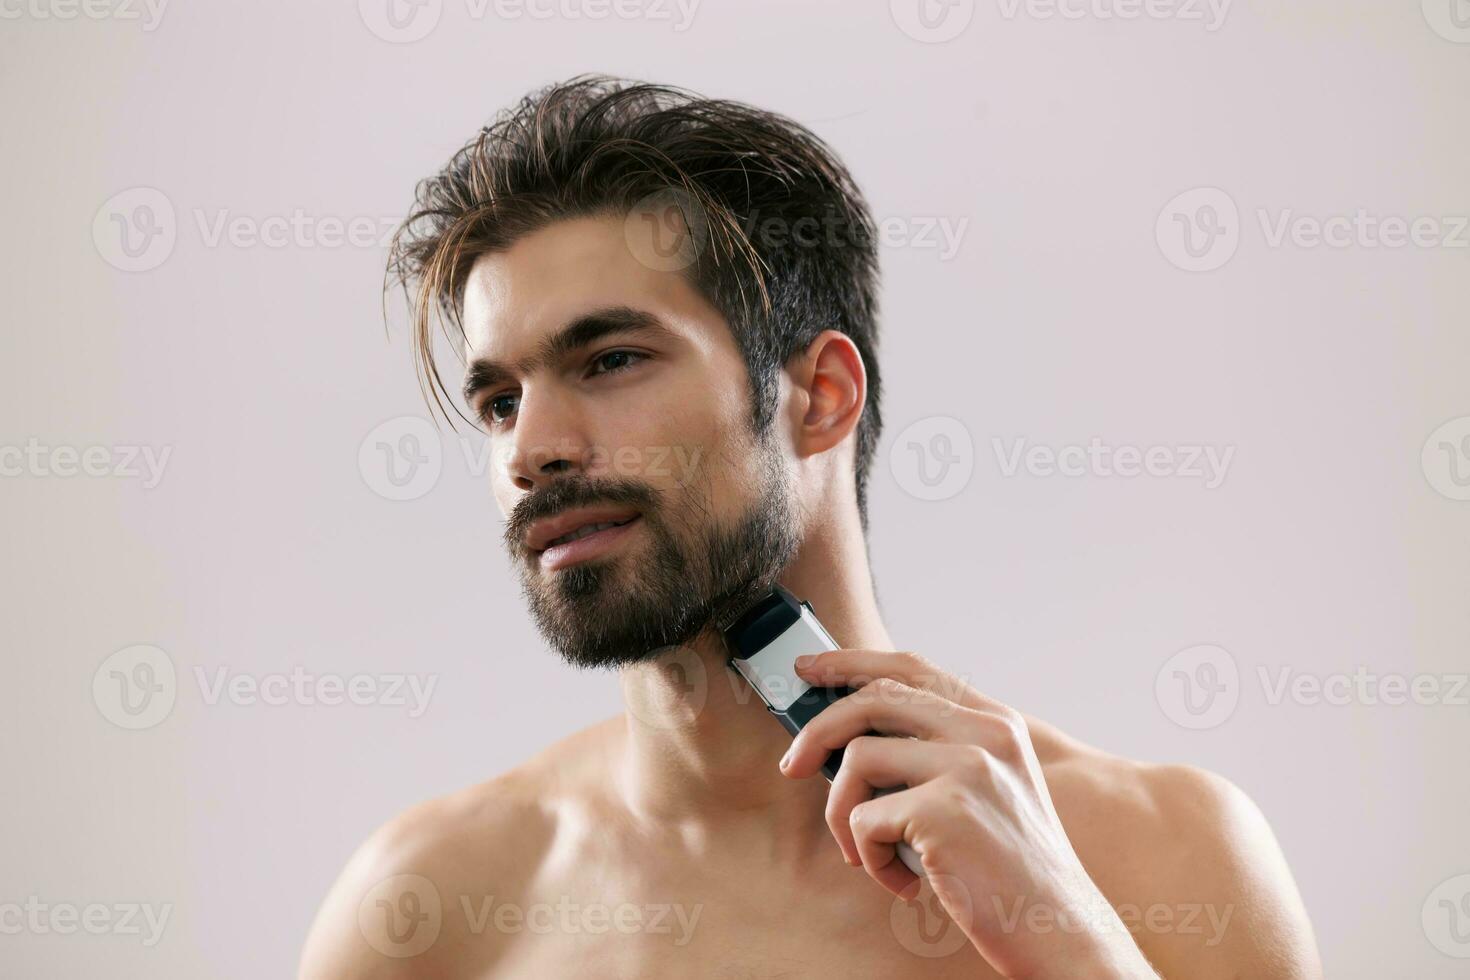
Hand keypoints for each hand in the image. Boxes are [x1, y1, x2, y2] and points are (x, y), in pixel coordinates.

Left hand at [780, 650, 1158, 979]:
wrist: (1061, 933)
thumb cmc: (1009, 871)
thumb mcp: (986, 793)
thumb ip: (933, 756)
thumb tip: (841, 741)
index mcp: (995, 723)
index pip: (911, 668)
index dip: (853, 662)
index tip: (811, 669)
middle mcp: (986, 733)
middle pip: (873, 700)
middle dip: (818, 731)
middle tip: (792, 765)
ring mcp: (969, 767)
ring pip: (856, 760)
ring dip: (844, 815)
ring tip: (869, 853)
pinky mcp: (947, 810)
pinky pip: (865, 819)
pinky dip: (869, 857)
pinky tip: (903, 882)